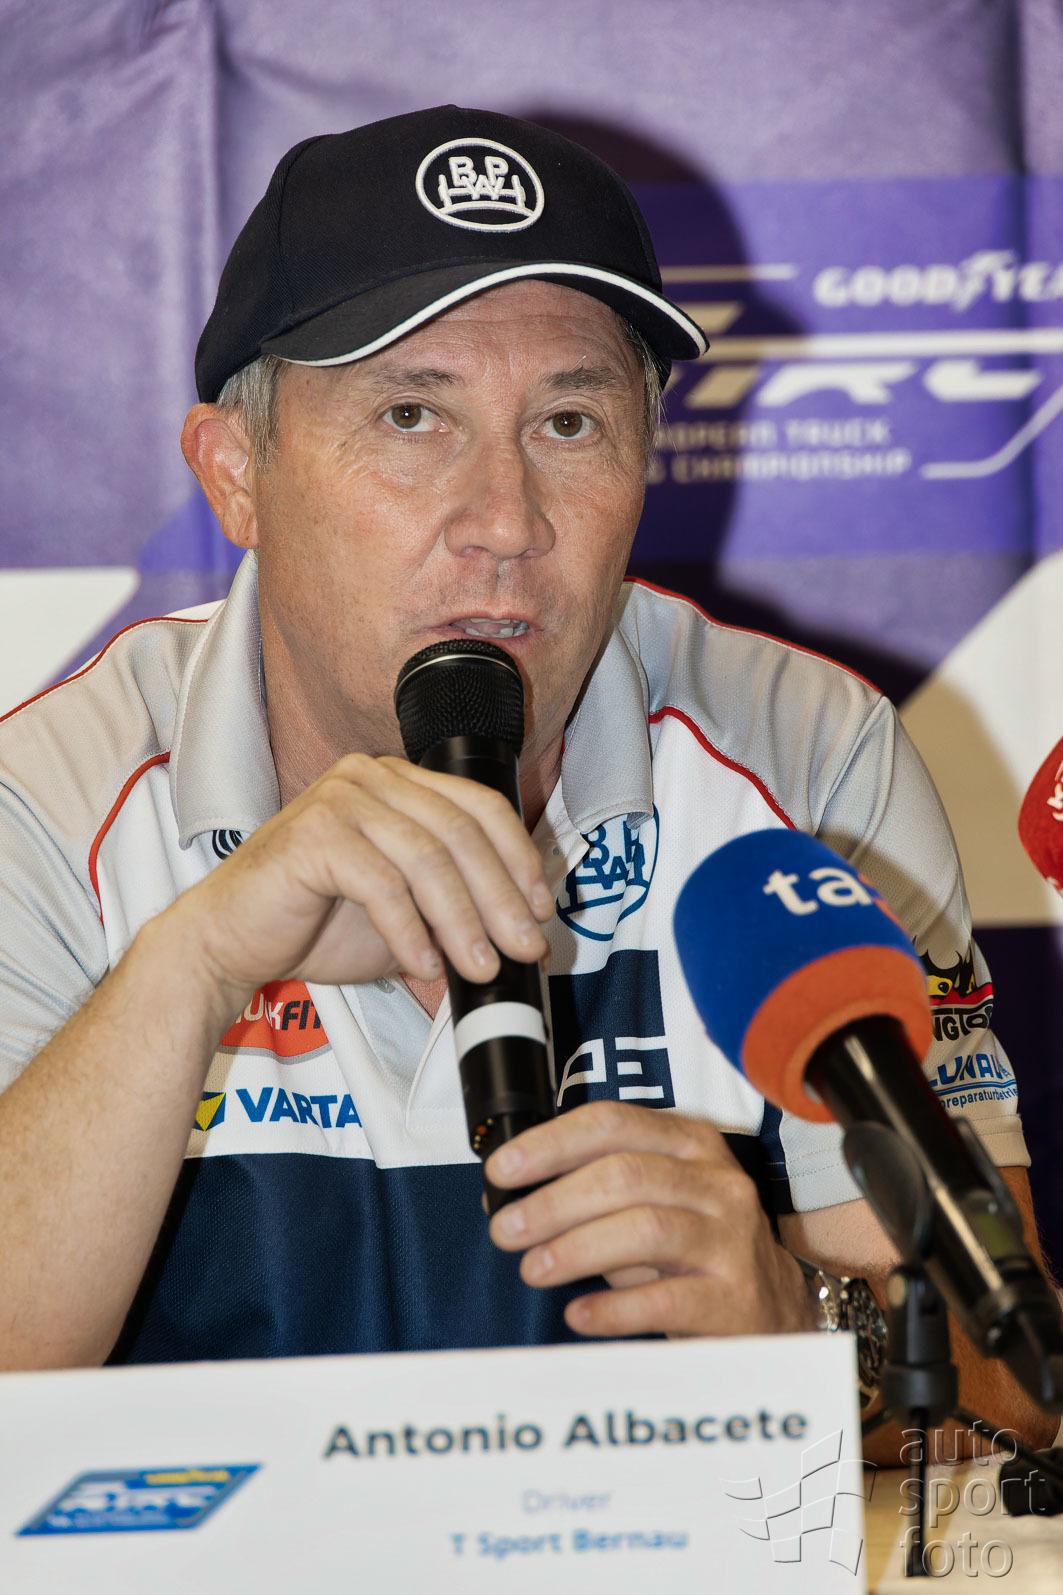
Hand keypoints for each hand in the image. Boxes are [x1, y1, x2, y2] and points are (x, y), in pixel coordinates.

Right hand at [168, 754, 551, 1012]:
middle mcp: (370, 777)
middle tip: (523, 949)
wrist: (229, 942)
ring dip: (463, 921)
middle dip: (501, 898)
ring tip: (479, 968)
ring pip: (428, 858)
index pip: (479, 805)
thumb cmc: (311, 923)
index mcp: (397, 781)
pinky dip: (411, 932)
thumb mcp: (403, 913)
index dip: (518, 857)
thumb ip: (452, 908)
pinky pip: (382, 885)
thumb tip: (518, 935)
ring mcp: (339, 800)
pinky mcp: (312, 836)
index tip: (541, 909)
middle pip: (461, 832)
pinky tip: (424, 966)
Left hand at [485, 1101, 814, 1337]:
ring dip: (576, 1248)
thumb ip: (594, 1192)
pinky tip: (580, 1314)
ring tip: (533, 1269)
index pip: (612, 1124)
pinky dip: (614, 1307)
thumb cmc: (694, 1249)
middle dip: (553, 1201)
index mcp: (690, 1143)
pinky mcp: (734, 1297)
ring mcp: (731, 1238)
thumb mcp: (654, 1202)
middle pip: (623, 1175)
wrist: (773, 1309)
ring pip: (645, 1229)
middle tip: (506, 1230)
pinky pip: (666, 1298)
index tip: (503, 1170)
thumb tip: (510, 1197)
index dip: (551, 1143)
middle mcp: (717, 1182)